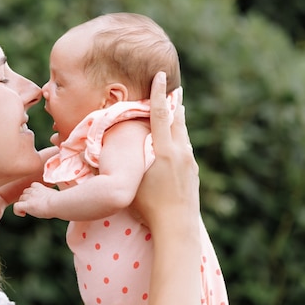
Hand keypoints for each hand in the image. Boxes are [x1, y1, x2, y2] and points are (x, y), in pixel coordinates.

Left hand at [13, 182, 56, 217]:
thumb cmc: (61, 202)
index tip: (37, 200)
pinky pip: (16, 206)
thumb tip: (60, 202)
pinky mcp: (26, 205)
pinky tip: (23, 214)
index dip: (32, 193)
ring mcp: (29, 197)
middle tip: (33, 207)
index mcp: (42, 188)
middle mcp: (34, 191)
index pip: (33, 186)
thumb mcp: (58, 196)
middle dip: (27, 199)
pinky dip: (17, 211)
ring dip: (23, 204)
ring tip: (28, 211)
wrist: (58, 204)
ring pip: (21, 198)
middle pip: (25, 192)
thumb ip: (54, 197)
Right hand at [131, 72, 199, 228]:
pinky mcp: (193, 174)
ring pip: (184, 135)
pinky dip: (181, 138)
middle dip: (174, 102)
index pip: (161, 115)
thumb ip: (127, 163)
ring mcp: (190, 164)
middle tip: (174, 87)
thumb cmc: (148, 207)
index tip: (160, 76)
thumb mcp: (132, 182)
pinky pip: (186, 148)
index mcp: (164, 152)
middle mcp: (181, 153)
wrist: (177, 227)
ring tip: (177, 110)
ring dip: (179, 121)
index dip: (158, 94)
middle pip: (178, 120)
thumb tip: (111, 152)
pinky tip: (179, 142)